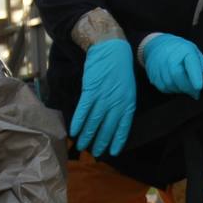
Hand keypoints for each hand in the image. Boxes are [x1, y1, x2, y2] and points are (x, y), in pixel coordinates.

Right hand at [71, 38, 134, 156]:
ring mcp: (104, 96)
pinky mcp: (91, 89)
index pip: (123, 127)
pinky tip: (74, 131)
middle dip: (100, 142)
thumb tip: (114, 120)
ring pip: (94, 121)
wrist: (112, 49)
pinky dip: (78, 121)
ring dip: (87, 135)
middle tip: (94, 153)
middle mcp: (117, 102)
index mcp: (128, 102)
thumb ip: (122, 104)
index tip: (112, 152)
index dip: (116, 141)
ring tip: (82, 146)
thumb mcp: (128, 88)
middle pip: (107, 127)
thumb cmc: (121, 68)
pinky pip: (84, 110)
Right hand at [141, 34, 202, 98]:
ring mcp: (159, 65)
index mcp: (185, 49)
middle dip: (188, 88)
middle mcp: (170, 56)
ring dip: (180, 89)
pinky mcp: (152, 74)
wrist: (158, 44)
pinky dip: (171, 89)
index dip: (195, 77)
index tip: (198, 87)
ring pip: (170, 85)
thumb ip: (200, 66)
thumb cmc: (180, 50)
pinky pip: (163, 88)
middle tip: (195, 92)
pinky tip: (175, 84)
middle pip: (178, 76)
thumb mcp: (194, 52)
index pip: (190, 63)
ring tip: (184, 85)